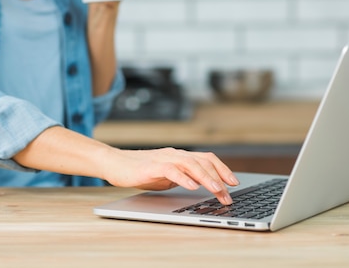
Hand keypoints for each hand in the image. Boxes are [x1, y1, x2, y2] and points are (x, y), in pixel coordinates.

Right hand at [101, 147, 238, 204]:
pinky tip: (191, 186)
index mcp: (180, 156)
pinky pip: (171, 170)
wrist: (115, 163)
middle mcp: (175, 154)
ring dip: (206, 178)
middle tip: (228, 195)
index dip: (222, 169)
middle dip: (219, 178)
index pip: (207, 159)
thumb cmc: (140, 170)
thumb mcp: (166, 175)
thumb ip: (182, 177)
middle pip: (203, 162)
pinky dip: (183, 178)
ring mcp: (164, 159)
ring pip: (190, 164)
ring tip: (217, 190)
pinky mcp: (151, 166)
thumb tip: (200, 185)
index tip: (234, 183)